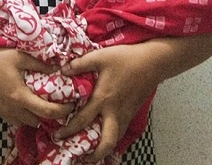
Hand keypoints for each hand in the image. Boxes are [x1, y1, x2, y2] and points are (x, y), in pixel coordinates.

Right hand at [0, 46, 73, 126]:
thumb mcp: (20, 57)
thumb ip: (40, 65)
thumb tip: (57, 68)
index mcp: (20, 96)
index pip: (47, 111)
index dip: (62, 110)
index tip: (71, 104)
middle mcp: (12, 109)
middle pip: (36, 121)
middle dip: (47, 115)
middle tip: (54, 103)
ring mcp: (2, 111)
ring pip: (24, 122)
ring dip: (33, 116)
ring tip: (37, 102)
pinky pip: (12, 118)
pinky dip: (20, 114)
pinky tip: (21, 100)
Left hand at [53, 44, 161, 161]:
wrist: (153, 62)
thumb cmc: (126, 59)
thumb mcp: (99, 57)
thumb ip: (80, 64)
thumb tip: (62, 70)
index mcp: (103, 99)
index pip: (83, 120)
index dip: (69, 130)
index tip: (58, 136)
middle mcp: (114, 111)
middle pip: (106, 142)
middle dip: (95, 154)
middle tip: (82, 157)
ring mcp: (125, 114)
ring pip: (116, 139)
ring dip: (104, 147)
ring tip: (93, 150)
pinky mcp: (133, 112)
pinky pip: (121, 131)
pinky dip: (113, 137)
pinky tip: (106, 134)